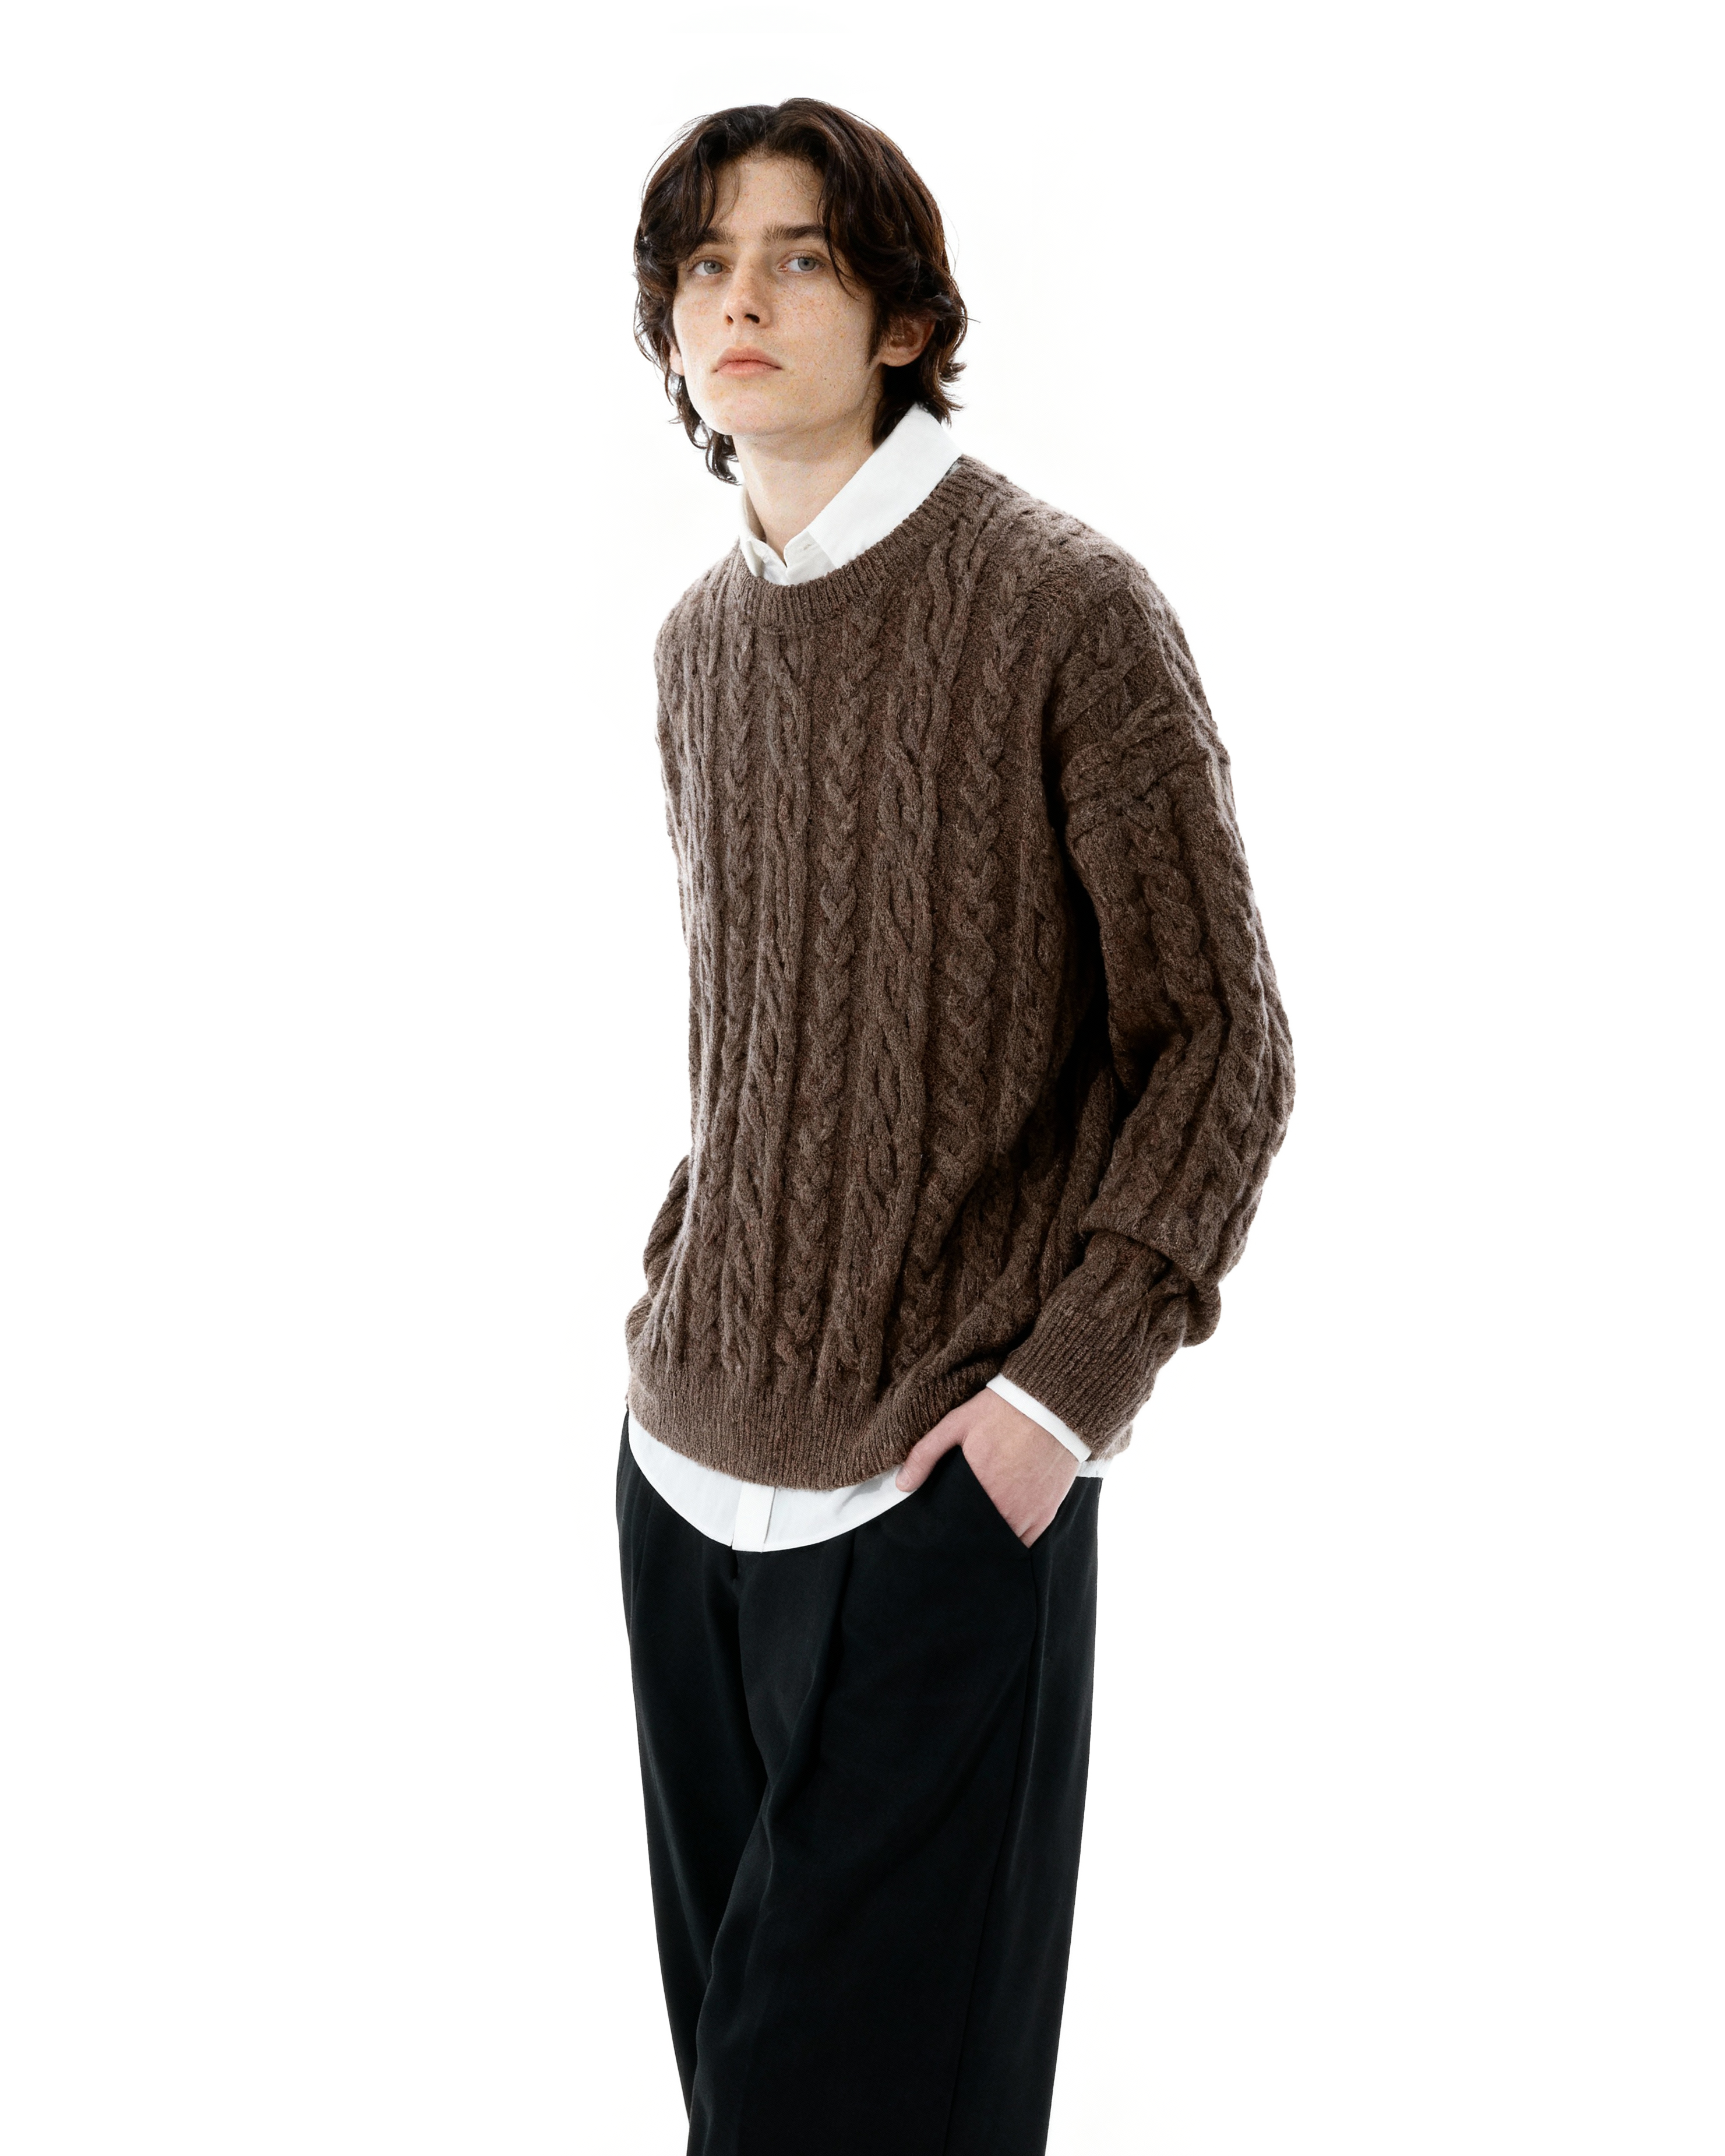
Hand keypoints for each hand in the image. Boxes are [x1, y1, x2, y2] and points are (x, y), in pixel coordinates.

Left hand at [895, 1388, 1079, 1546]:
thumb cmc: (1002, 1410)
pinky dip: (1014, 1538)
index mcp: (978, 1484)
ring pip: (1001, 1541)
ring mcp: (1029, 1512)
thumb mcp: (957, 1423)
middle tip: (955, 1531)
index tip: (937, 1529)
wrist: (1052, 1403)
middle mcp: (1005, 1505)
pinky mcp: (1047, 1511)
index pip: (954, 1524)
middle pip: (978, 1536)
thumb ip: (926, 1454)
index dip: (945, 1529)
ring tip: (977, 1531)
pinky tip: (1003, 1529)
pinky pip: (1026, 1540)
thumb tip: (902, 1485)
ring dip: (989, 1538)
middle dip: (965, 1536)